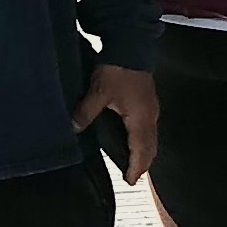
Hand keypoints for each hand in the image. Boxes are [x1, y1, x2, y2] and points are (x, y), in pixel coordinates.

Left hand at [73, 63, 157, 183]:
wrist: (131, 44)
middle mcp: (150, 116)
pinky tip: (133, 139)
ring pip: (151, 138)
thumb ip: (86, 112)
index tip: (130, 181)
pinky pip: (149, 127)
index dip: (136, 168)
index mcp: (140, 118)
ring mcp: (151, 108)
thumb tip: (74, 128)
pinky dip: (143, 139)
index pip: (141, 151)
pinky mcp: (148, 100)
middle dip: (142, 163)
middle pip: (151, 147)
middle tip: (132, 176)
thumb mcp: (98, 92)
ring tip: (133, 162)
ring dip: (144, 152)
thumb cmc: (119, 68)